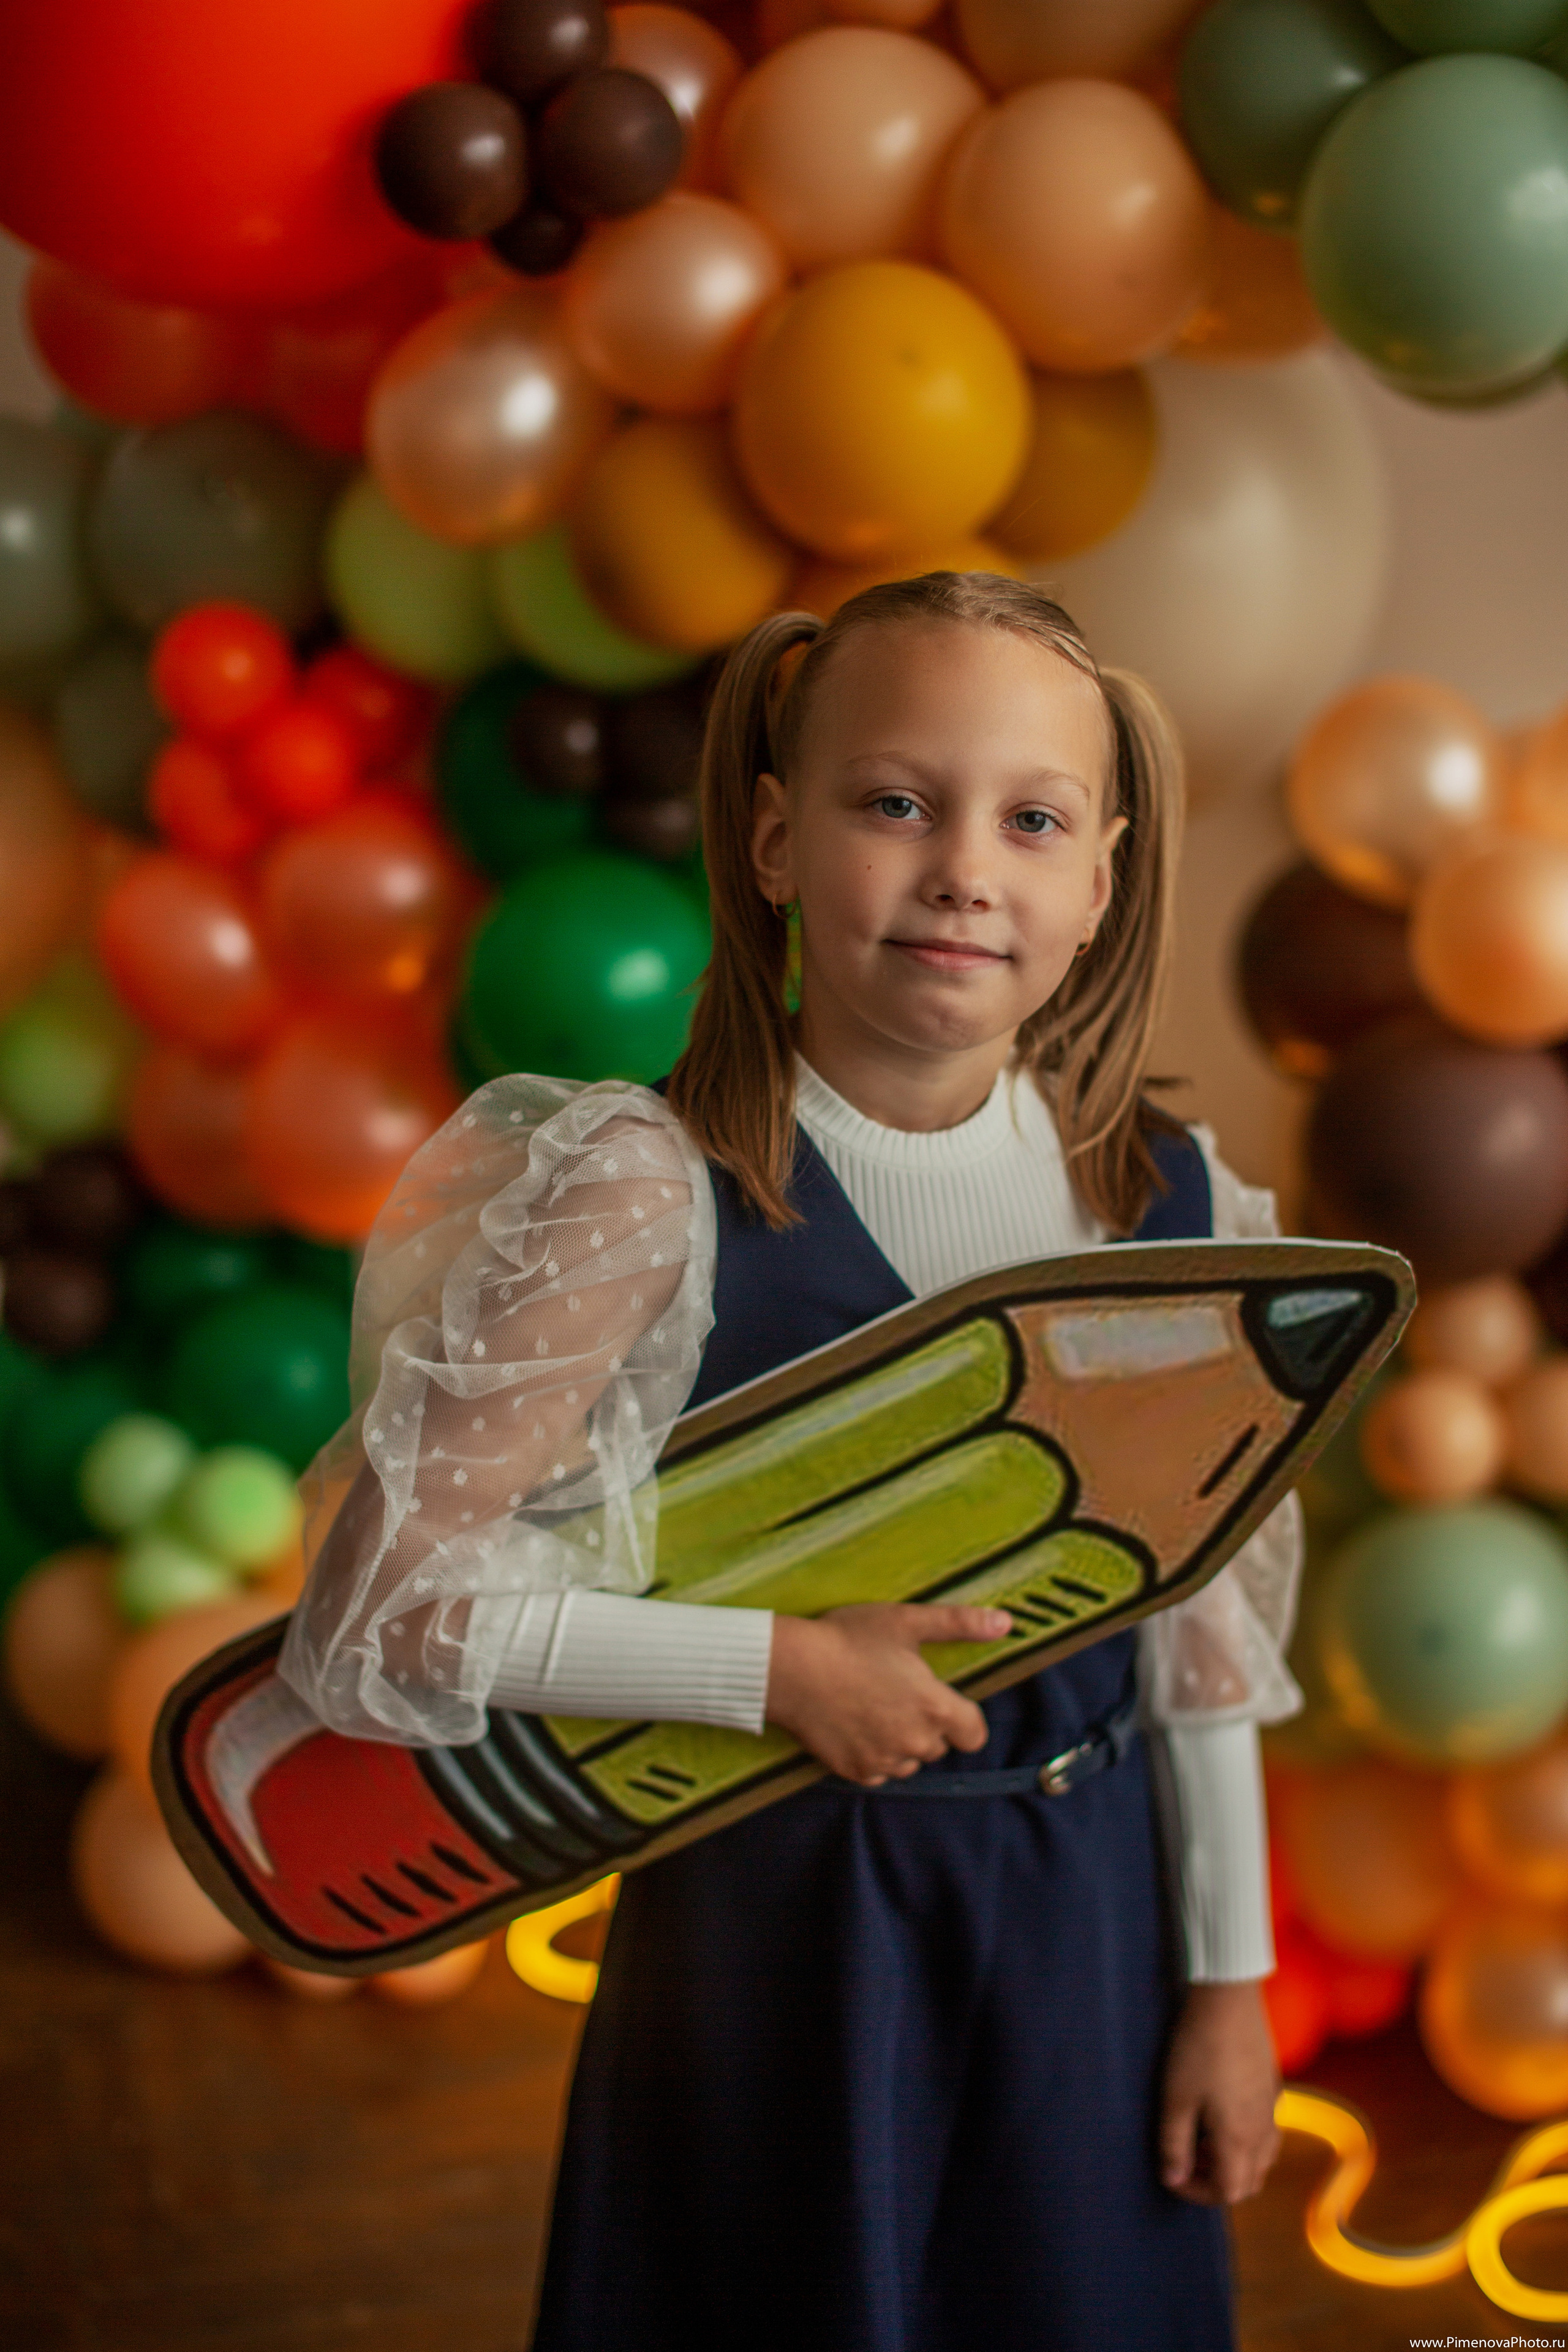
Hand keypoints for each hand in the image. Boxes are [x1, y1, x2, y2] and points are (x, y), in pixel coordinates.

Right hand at [765, 1603, 1010, 1785]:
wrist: (791, 1669)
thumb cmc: (849, 1639)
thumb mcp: (906, 1621)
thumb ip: (959, 1624)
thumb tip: (1005, 1623)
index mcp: (934, 1707)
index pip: (974, 1734)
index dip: (963, 1718)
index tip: (940, 1698)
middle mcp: (916, 1742)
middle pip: (939, 1745)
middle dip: (926, 1724)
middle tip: (894, 1691)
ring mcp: (885, 1761)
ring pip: (909, 1760)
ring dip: (901, 1742)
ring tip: (872, 1706)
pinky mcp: (856, 1772)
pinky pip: (879, 1771)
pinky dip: (873, 1753)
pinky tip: (854, 1724)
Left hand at [1159, 1981, 1280, 2205]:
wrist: (1230, 2000)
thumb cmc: (1198, 2048)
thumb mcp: (1176, 2098)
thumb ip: (1174, 2144)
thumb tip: (1172, 2177)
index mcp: (1240, 2139)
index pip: (1228, 2192)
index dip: (1198, 2193)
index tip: (1172, 2174)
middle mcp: (1263, 2130)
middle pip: (1250, 2181)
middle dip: (1217, 2181)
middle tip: (1187, 2158)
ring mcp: (1273, 2107)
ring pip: (1263, 2157)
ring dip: (1234, 2160)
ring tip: (1202, 2137)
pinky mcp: (1274, 2086)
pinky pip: (1267, 2129)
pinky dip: (1246, 2137)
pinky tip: (1221, 2110)